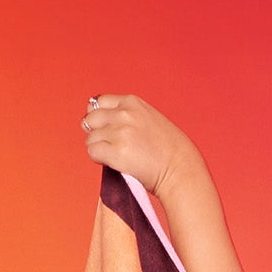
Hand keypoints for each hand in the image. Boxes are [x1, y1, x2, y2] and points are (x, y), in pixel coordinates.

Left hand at [79, 93, 197, 199]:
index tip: (107, 129)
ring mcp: (119, 132)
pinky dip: (98, 159)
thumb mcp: (150, 118)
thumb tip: (102, 123)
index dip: (100, 118)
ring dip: (98, 148)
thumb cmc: (170, 151)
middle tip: (109, 146)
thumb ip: (128, 115)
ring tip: (115, 156)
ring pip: (90, 138)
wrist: (181, 169)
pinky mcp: (116, 152)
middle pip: (91, 119)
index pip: (99, 102)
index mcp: (132, 102)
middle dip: (96, 133)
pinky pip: (92, 152)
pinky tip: (112, 163)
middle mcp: (124, 114)